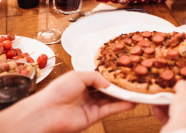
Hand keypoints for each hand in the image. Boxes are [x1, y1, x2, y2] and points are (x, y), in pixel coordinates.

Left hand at [0, 71, 134, 132]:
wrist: (48, 111)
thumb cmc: (57, 91)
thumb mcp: (78, 75)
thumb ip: (96, 76)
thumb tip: (109, 83)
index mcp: (81, 80)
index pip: (101, 76)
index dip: (112, 74)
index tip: (125, 70)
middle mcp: (87, 93)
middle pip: (108, 89)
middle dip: (120, 85)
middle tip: (134, 80)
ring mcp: (91, 105)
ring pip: (111, 99)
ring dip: (124, 96)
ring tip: (137, 90)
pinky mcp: (94, 116)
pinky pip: (110, 110)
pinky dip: (121, 106)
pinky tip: (131, 102)